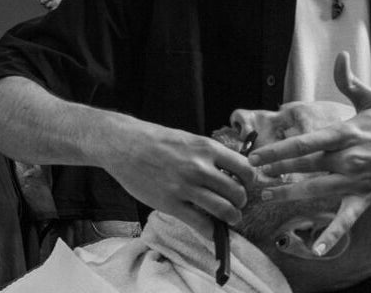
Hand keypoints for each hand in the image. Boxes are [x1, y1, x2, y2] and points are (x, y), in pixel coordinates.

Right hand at [100, 115, 253, 228]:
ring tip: (229, 219)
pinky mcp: (170, 203)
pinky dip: (210, 231)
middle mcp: (199, 167)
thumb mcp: (186, 138)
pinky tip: (209, 229)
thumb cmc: (153, 140)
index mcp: (205, 148)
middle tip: (235, 205)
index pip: (245, 168)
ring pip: (224, 210)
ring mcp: (185, 186)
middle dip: (240, 202)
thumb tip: (229, 172)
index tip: (243, 185)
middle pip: (237, 192)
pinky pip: (201, 223)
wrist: (122, 144)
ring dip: (231, 218)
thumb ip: (207, 154)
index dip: (248, 181)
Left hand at [247, 52, 370, 255]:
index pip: (305, 142)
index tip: (256, 154)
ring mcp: (357, 181)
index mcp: (346, 134)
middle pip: (305, 166)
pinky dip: (332, 235)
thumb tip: (341, 56)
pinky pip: (347, 219)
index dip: (278, 150)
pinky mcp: (367, 198)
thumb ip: (348, 80)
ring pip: (317, 191)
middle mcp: (349, 159)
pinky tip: (316, 248)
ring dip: (290, 194)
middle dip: (276, 171)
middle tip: (251, 174)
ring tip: (267, 195)